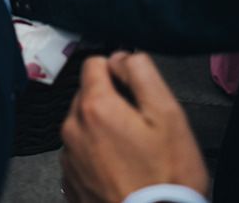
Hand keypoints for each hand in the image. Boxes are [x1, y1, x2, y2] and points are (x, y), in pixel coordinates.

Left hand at [60, 53, 208, 202]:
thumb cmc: (166, 178)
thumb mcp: (168, 113)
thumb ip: (141, 72)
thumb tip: (122, 57)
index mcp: (95, 107)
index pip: (94, 62)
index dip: (118, 70)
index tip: (134, 90)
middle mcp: (74, 129)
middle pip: (89, 93)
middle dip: (112, 101)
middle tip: (141, 126)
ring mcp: (70, 158)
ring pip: (85, 123)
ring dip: (104, 128)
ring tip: (133, 151)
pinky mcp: (71, 181)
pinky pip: (82, 152)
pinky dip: (98, 154)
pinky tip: (121, 168)